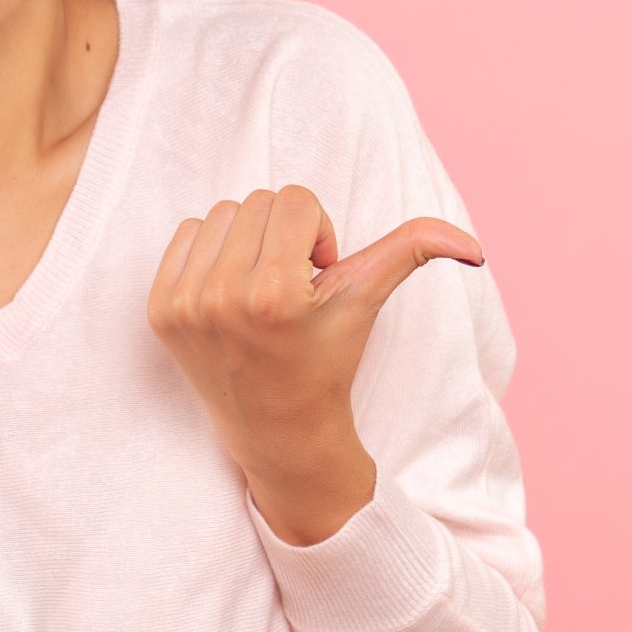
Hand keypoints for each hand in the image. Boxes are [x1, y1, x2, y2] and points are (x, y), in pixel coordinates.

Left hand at [145, 183, 482, 484]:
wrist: (277, 431)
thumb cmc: (327, 362)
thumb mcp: (368, 302)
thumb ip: (411, 253)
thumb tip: (471, 244)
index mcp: (274, 293)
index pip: (296, 200)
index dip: (318, 235)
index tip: (318, 280)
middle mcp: (222, 297)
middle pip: (258, 203)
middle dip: (285, 235)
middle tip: (294, 286)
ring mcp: (185, 305)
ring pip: (222, 214)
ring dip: (248, 240)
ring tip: (263, 288)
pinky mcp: (160, 310)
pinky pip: (186, 234)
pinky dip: (213, 252)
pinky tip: (233, 293)